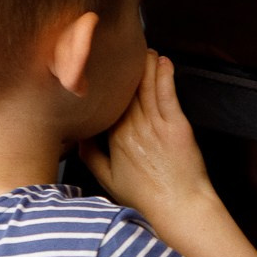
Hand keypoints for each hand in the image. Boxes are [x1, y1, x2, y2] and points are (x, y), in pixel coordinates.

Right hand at [80, 53, 215, 226]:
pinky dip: (164, 77)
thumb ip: (90, 155)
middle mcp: (133, 128)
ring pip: (146, 87)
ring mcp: (155, 126)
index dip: (107, 83)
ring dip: (145, 65)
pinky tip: (162, 62)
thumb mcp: (108, 180)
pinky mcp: (177, 127)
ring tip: (142, 47)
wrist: (179, 209)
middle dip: (125, 67)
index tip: (103, 66)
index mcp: (115, 138)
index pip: (108, 102)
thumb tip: (77, 137)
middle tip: (122, 47)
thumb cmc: (146, 198)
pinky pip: (167, 95)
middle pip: (127, 90)